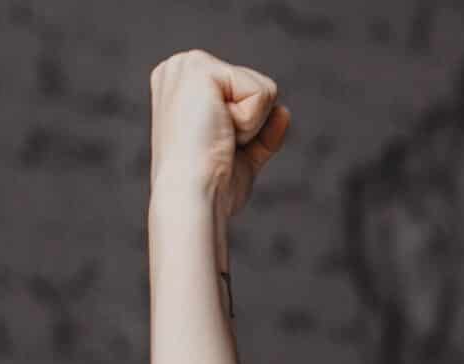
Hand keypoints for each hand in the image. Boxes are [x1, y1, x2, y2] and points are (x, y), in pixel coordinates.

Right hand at [148, 49, 290, 220]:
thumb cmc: (209, 187)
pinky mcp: (200, 68)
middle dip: (250, 124)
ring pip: (263, 89)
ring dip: (250, 124)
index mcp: (184, 87)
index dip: (245, 129)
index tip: (214, 147)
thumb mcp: (243, 157)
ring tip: (215, 138)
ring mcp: (188, 64)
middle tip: (216, 144)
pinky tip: (219, 131)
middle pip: (256, 88)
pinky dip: (250, 121)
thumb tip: (283, 112)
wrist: (192, 198)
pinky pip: (262, 92)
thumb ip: (262, 134)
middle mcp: (180, 68)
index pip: (245, 96)